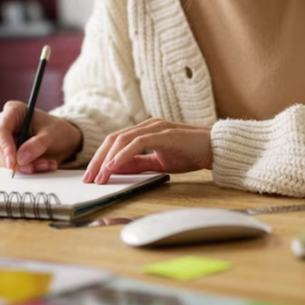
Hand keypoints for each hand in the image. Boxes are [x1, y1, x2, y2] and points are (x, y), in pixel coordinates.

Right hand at [0, 101, 82, 173]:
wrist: (65, 139)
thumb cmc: (57, 129)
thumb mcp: (51, 135)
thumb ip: (36, 145)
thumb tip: (20, 158)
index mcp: (13, 111)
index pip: (2, 130)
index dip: (6, 147)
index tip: (13, 162)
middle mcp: (6, 125)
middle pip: (0, 147)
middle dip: (18, 161)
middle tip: (33, 167)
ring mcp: (7, 140)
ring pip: (7, 159)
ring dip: (27, 166)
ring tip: (47, 163)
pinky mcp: (12, 153)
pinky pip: (16, 165)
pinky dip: (31, 168)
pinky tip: (45, 163)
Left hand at [82, 118, 212, 183]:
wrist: (216, 148)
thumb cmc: (190, 153)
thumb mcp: (159, 162)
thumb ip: (138, 164)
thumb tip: (115, 170)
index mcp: (144, 131)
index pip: (115, 142)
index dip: (100, 158)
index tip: (92, 176)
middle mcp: (146, 125)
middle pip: (113, 139)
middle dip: (98, 159)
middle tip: (89, 178)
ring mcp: (155, 127)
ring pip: (122, 139)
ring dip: (107, 159)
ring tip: (99, 176)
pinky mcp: (164, 133)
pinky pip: (137, 142)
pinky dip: (123, 154)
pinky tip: (114, 166)